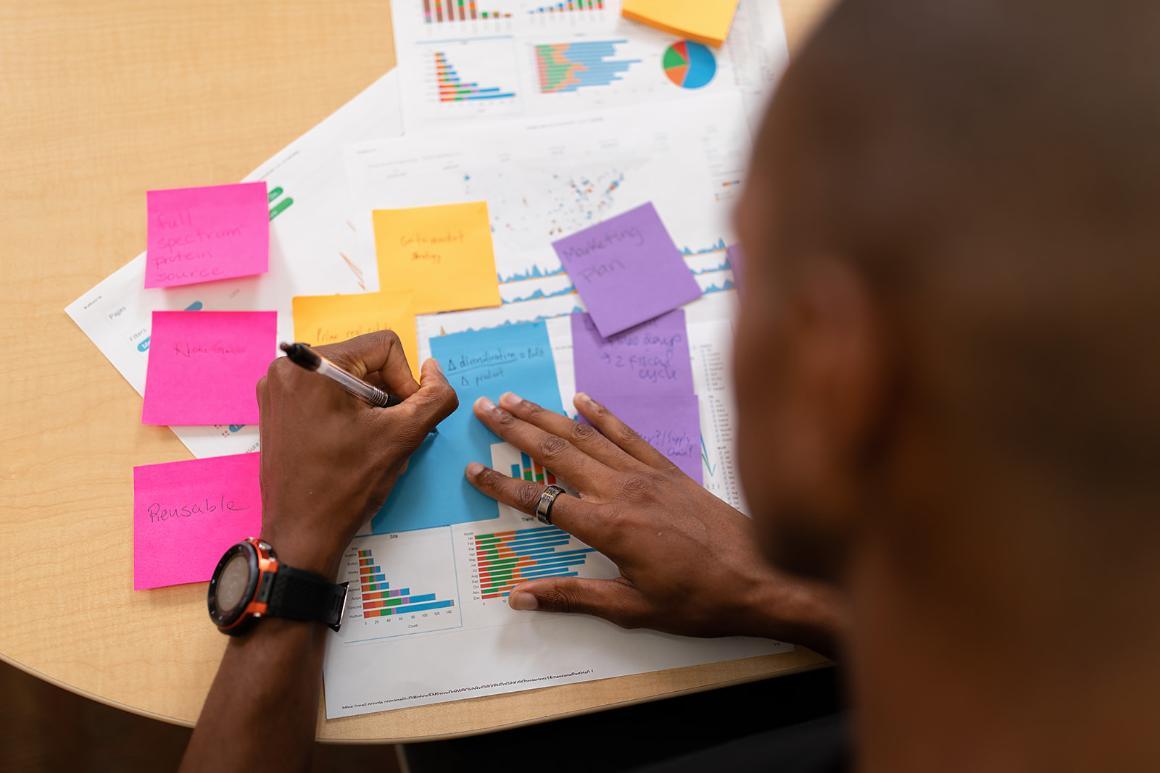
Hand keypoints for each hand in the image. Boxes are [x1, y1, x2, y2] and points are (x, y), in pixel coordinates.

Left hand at [257, 331, 457, 577]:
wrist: (301, 534)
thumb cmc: (345, 487)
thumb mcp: (403, 436)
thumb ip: (434, 397)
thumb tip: (434, 371)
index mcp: (311, 366)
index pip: (384, 346)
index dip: (405, 382)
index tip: (400, 419)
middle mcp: (287, 368)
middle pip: (364, 361)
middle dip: (386, 396)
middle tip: (387, 435)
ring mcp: (278, 389)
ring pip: (347, 379)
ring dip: (369, 407)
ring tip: (369, 444)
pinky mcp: (277, 409)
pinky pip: (326, 395)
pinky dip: (347, 414)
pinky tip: (351, 445)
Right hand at [464, 392, 845, 654]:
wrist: (765, 577)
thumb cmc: (702, 600)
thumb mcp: (633, 609)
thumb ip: (574, 598)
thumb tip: (520, 597)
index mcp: (610, 527)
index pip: (542, 500)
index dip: (502, 485)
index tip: (473, 469)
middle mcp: (623, 491)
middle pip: (557, 452)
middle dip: (516, 429)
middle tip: (484, 408)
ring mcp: (647, 475)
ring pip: (586, 436)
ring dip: (548, 415)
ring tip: (515, 398)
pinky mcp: (669, 470)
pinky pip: (627, 435)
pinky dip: (602, 415)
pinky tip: (580, 399)